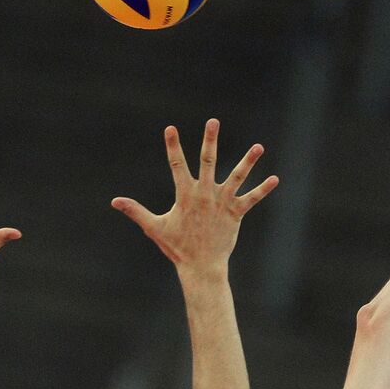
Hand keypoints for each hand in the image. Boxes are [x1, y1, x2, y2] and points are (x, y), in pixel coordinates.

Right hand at [112, 119, 277, 275]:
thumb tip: (114, 201)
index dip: (173, 146)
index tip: (171, 128)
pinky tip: (275, 179)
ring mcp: (222, 202)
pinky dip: (263, 189)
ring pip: (237, 177)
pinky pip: (251, 199)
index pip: (177, 165)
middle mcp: (205, 194)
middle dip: (210, 140)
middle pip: (208, 161)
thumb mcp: (154, 227)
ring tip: (259, 146)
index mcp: (185, 195)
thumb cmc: (177, 247)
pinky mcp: (236, 213)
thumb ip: (136, 211)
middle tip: (213, 121)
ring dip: (248, 161)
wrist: (201, 267)